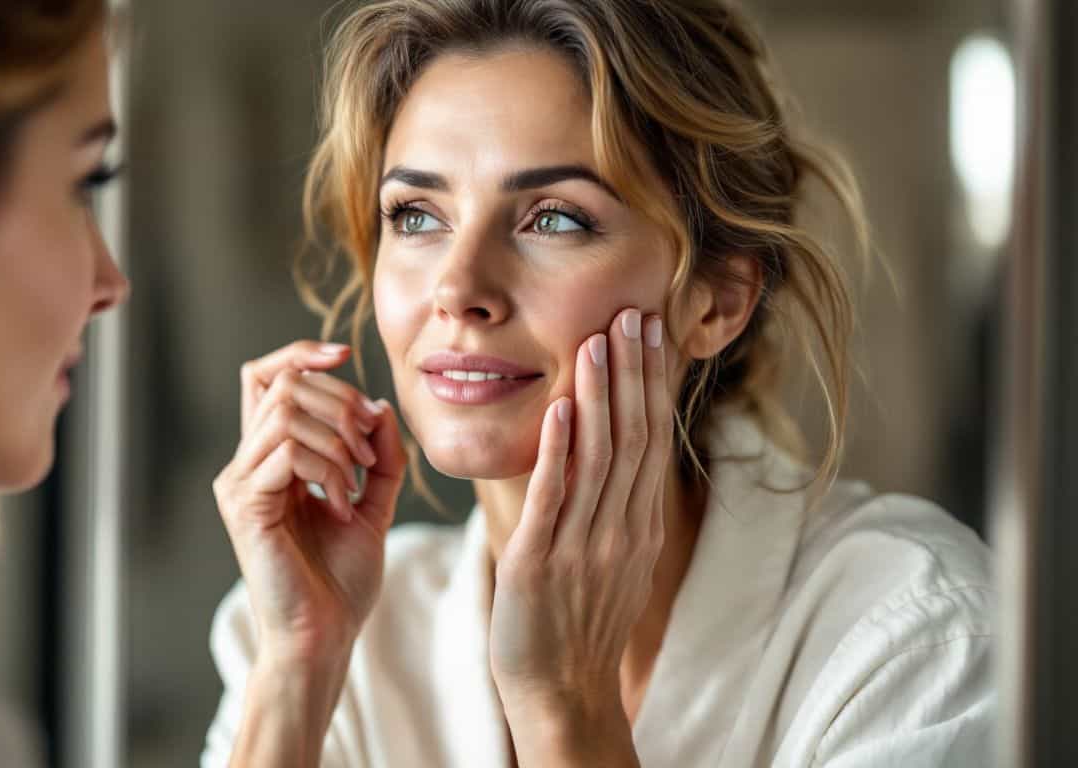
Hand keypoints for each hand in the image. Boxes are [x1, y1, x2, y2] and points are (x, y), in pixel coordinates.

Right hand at [213, 341, 407, 668]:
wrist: (325, 635)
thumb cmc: (341, 580)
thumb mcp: (374, 504)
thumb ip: (379, 455)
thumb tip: (379, 405)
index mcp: (272, 458)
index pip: (268, 376)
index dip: (302, 353)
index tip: (346, 355)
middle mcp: (247, 463)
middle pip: (283, 383)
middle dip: (340, 402)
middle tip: (368, 453)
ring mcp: (240, 482)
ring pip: (286, 411)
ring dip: (338, 438)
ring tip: (357, 482)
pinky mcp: (244, 504)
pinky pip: (288, 452)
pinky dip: (328, 469)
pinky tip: (342, 506)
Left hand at [488, 309, 669, 759]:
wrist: (561, 689)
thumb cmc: (580, 619)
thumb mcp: (613, 555)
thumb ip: (616, 501)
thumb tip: (616, 443)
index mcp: (638, 524)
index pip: (650, 437)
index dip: (650, 381)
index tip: (648, 330)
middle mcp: (621, 529)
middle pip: (634, 436)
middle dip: (633, 373)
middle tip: (632, 313)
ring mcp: (585, 545)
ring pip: (600, 458)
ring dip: (601, 395)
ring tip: (597, 341)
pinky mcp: (543, 562)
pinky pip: (554, 498)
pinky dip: (559, 451)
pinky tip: (561, 408)